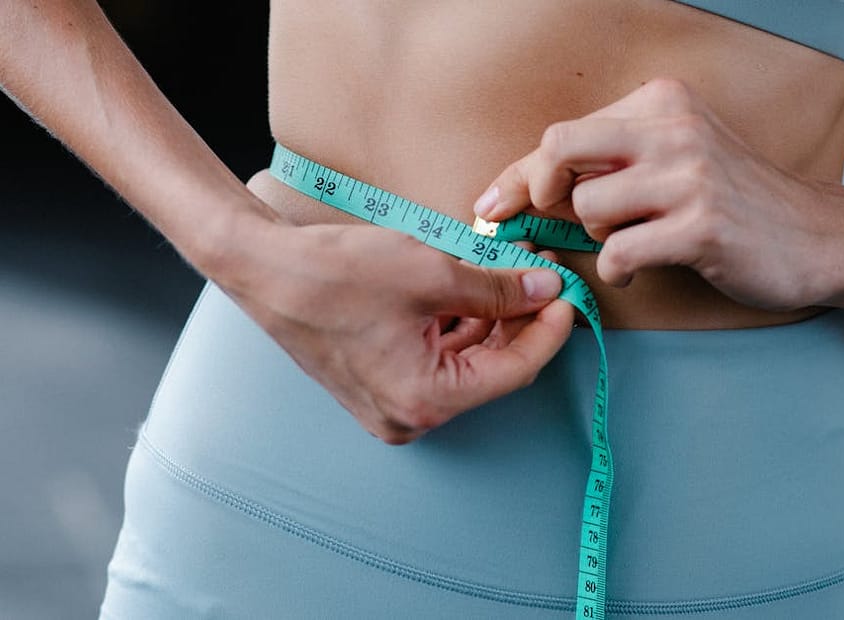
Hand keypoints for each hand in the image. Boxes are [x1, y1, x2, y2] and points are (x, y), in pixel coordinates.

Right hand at [210, 215, 573, 443]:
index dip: (548, 331)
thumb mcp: (432, 273)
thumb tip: (544, 289)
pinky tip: (470, 288)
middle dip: (519, 321)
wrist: (264, 269)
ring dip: (490, 320)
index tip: (567, 296)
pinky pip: (435, 360)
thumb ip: (497, 287)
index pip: (514, 371)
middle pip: (490, 369)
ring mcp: (391, 403)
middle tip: (540, 277)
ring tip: (506, 273)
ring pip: (464, 363)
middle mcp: (410, 415)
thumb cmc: (337, 274)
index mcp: (425, 400)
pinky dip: (457, 327)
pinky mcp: (379, 383)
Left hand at [473, 79, 842, 311]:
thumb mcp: (674, 159)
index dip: (518, 175)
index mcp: (660, 103)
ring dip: (598, 235)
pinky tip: (639, 268)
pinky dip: (618, 269)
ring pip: (588, 208)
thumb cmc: (730, 201)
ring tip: (631, 240)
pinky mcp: (701, 225)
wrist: (815, 236)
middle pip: (560, 150)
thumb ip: (611, 162)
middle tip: (548, 219)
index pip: (564, 134)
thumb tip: (524, 190)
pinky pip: (619, 251)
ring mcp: (690, 175)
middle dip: (537, 190)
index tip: (490, 206)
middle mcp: (673, 128)